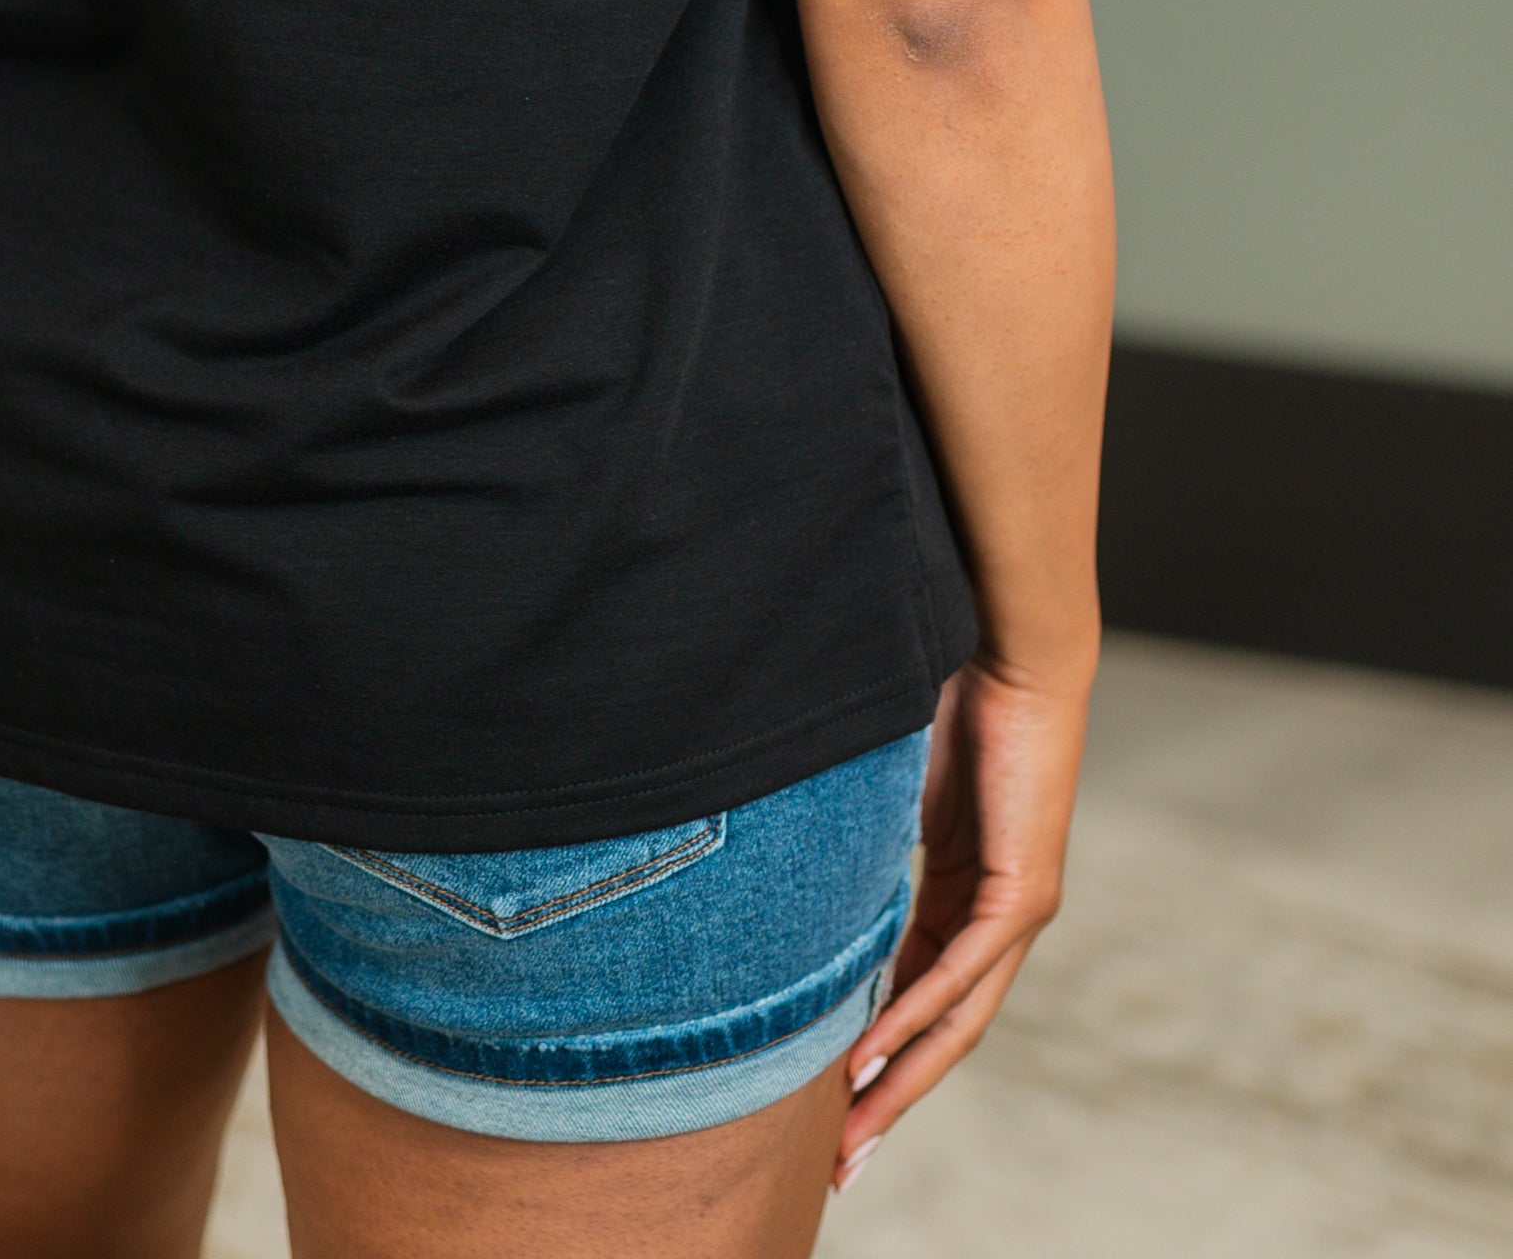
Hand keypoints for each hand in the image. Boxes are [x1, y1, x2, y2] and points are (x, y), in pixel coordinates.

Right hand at [833, 655, 1091, 1188]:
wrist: (1012, 655)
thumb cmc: (953, 699)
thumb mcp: (892, 791)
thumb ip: (862, 839)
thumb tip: (796, 858)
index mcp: (966, 896)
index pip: (920, 996)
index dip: (879, 1054)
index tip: (833, 1105)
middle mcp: (999, 917)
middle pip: (943, 1031)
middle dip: (892, 1100)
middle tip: (846, 1163)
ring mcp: (1017, 909)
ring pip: (958, 1019)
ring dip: (903, 1078)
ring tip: (856, 1132)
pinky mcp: (1022, 889)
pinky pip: (963, 970)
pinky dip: (917, 1014)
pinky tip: (876, 1052)